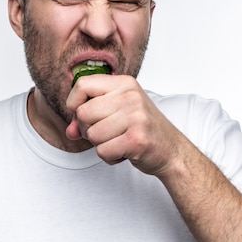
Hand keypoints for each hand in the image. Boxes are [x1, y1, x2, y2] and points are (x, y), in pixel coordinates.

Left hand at [65, 74, 183, 175]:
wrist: (172, 150)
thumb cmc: (141, 128)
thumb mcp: (117, 112)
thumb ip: (89, 117)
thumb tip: (69, 131)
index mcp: (124, 84)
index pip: (82, 84)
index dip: (74, 103)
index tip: (81, 114)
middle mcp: (130, 96)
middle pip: (83, 113)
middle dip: (87, 129)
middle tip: (106, 133)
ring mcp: (136, 117)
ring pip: (91, 135)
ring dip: (100, 145)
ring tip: (118, 141)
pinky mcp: (137, 139)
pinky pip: (103, 151)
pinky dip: (109, 157)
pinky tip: (124, 152)